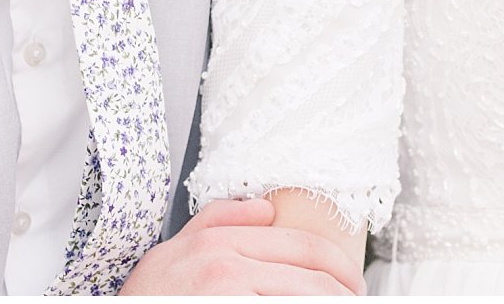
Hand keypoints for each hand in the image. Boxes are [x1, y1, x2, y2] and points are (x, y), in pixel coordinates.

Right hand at [118, 197, 364, 294]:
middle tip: (358, 301)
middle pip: (314, 281)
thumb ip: (218, 222)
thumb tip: (266, 208)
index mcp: (221, 245)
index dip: (341, 268)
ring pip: (304, 302)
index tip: (353, 284)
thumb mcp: (171, 252)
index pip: (305, 249)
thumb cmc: (146, 300)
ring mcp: (228, 301)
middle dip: (345, 294)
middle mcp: (227, 270)